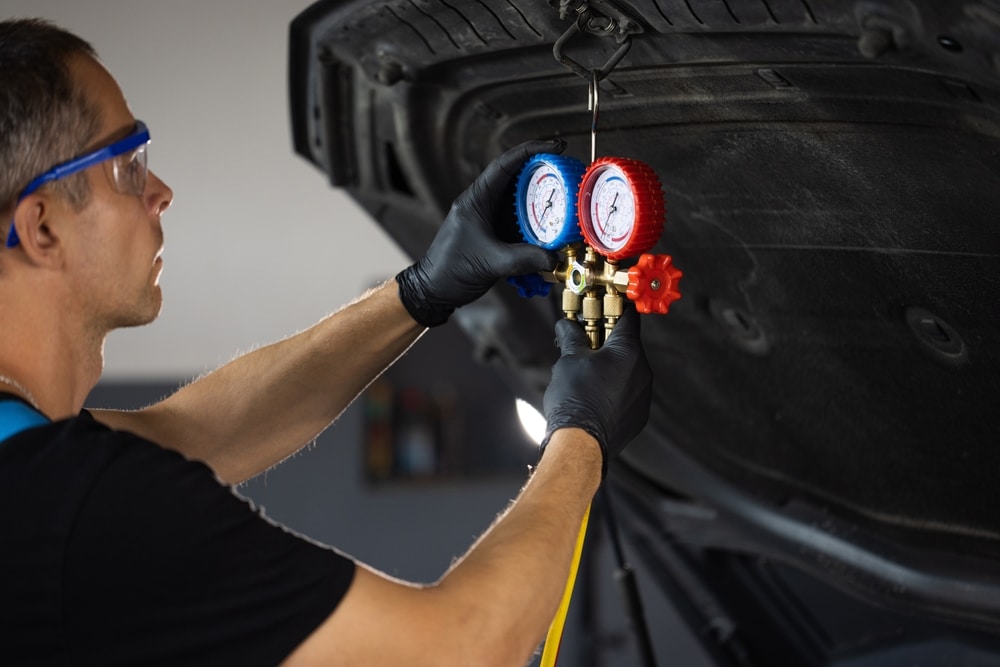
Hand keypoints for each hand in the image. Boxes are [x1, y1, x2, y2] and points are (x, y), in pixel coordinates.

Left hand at [396, 139, 563, 326]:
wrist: (435, 290)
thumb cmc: (450, 270)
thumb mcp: (490, 263)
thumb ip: (523, 259)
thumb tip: (554, 257)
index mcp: (476, 199)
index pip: (505, 164)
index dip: (531, 151)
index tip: (555, 148)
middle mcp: (483, 204)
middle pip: (518, 179)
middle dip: (544, 174)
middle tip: (568, 173)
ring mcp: (490, 218)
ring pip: (521, 201)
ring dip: (542, 201)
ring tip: (565, 200)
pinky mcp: (495, 234)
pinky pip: (520, 223)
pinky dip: (536, 225)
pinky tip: (552, 231)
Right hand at [541, 309, 651, 477]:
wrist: (581, 444)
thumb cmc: (575, 398)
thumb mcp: (568, 359)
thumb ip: (571, 337)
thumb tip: (566, 325)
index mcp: (629, 351)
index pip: (629, 316)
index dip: (614, 306)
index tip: (602, 303)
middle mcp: (643, 371)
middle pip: (626, 345)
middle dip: (604, 339)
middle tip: (582, 340)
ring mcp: (643, 395)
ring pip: (627, 370)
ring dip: (608, 365)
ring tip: (583, 371)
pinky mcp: (638, 416)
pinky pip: (627, 393)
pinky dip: (612, 388)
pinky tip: (592, 394)